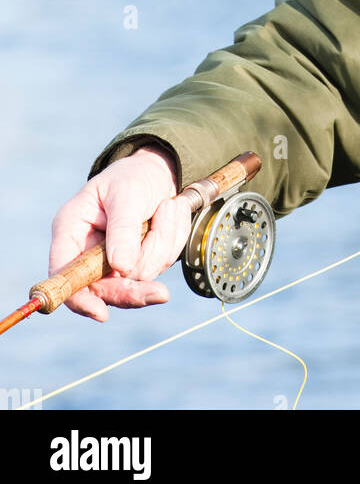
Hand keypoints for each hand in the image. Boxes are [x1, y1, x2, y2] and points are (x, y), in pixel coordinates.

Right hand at [49, 146, 190, 319]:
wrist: (160, 171)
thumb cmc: (134, 176)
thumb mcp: (126, 192)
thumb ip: (122, 228)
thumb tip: (122, 269)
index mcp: (71, 230)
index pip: (63, 274)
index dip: (77, 298)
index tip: (100, 312)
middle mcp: (88, 250)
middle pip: (104, 289)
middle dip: (134, 288)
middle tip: (161, 293)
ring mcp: (115, 260)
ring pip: (140, 276)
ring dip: (162, 243)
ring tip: (166, 206)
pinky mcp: (139, 261)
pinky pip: (161, 264)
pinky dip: (173, 239)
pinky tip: (169, 212)